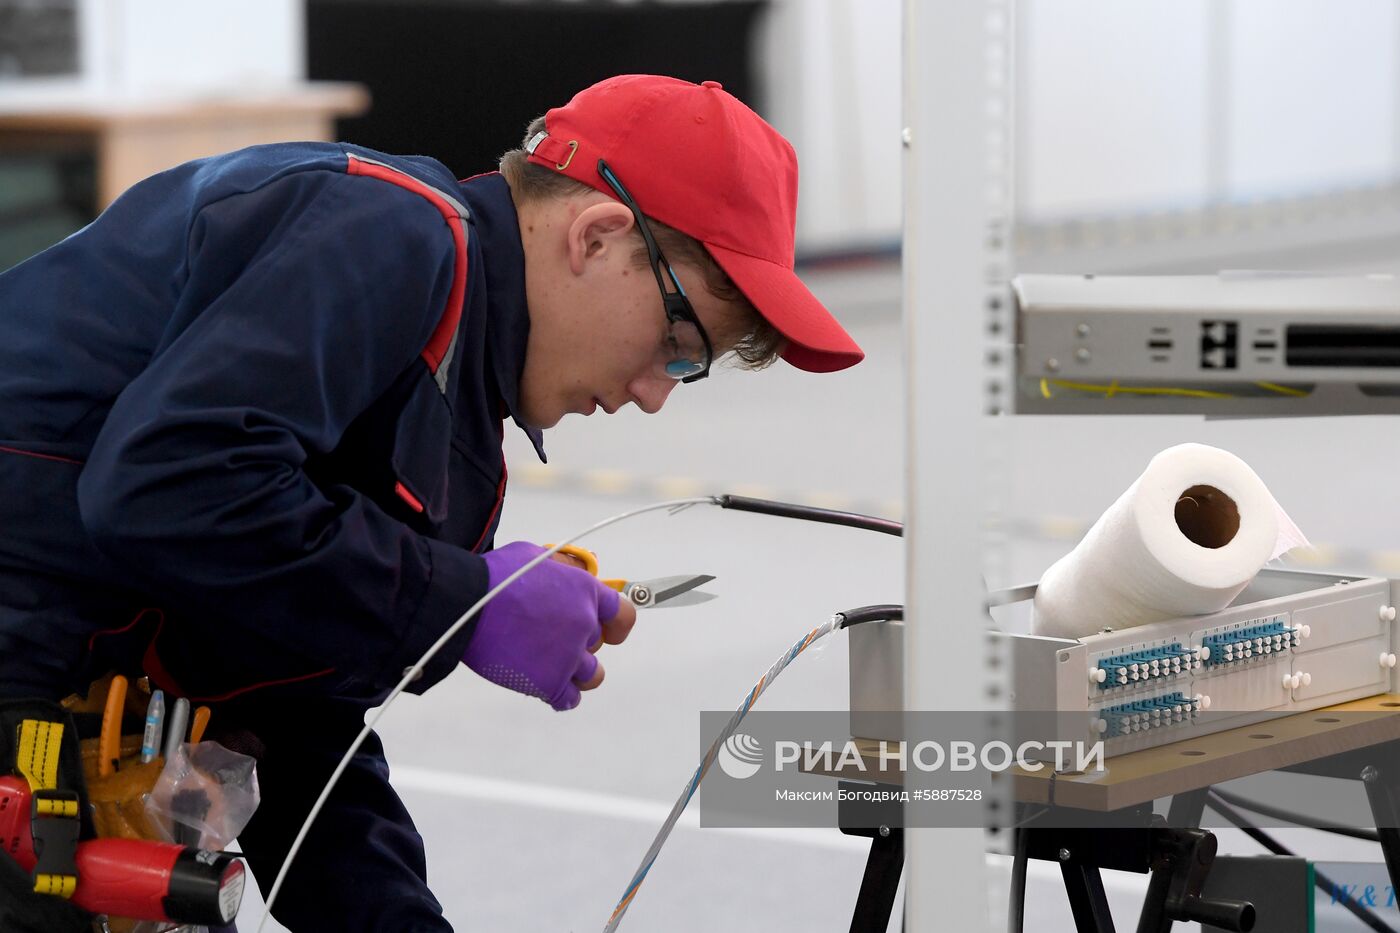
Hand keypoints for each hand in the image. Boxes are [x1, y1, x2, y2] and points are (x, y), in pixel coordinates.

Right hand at [463, 542, 636, 709]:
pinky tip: (548, 686)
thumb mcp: (537, 555)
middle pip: (597, 642)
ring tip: (553, 664)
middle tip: (549, 636)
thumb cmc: (495, 576)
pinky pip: (569, 699)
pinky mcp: (548, 682)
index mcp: (585, 592)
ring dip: (576, 671)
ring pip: (592, 675)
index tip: (610, 629)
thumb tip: (575, 575)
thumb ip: (563, 569)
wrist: (464, 603)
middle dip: (578, 640)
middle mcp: (584, 625)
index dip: (616, 624)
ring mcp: (568, 656)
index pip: (622, 614)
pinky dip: (562, 695)